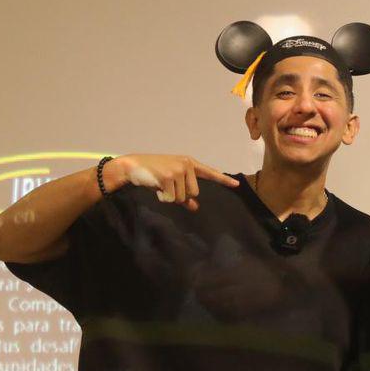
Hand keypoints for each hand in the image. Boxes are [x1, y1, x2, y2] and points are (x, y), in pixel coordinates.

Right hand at [112, 155, 238, 210]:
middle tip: (167, 186)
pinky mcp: (168, 176)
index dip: (223, 180)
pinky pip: (172, 198)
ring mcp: (178, 170)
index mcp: (189, 163)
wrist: (133, 166)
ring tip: (160, 185)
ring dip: (170, 197)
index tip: (236, 185)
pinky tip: (156, 187)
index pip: (209, 173)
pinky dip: (163, 197)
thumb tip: (195, 207)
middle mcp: (186, 164)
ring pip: (182, 197)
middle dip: (179, 195)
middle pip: (194, 193)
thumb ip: (185, 195)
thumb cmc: (153, 174)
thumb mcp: (171, 183)